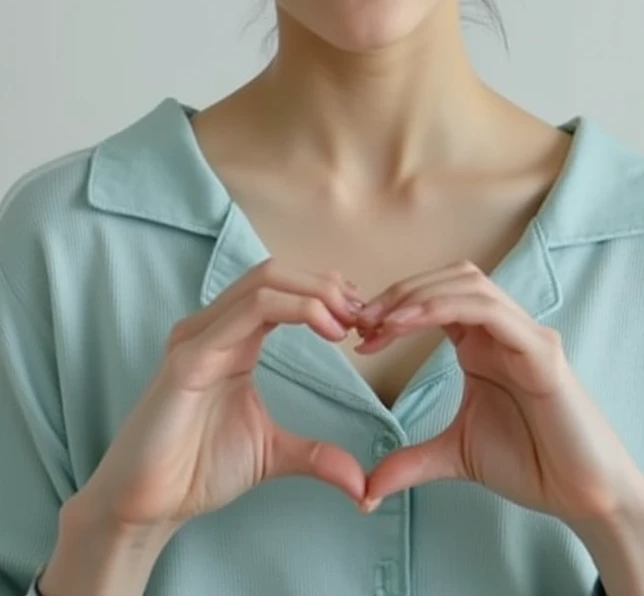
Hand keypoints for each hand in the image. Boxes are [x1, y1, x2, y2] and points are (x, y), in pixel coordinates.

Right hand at [75, 260, 366, 534]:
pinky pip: (246, 312)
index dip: (325, 293)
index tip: (362, 318)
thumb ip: (315, 455)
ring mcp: (198, 338)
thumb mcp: (272, 454)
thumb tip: (361, 481)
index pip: (280, 288)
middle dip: (324, 285)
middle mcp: (213, 327)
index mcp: (231, 338)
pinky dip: (295, 310)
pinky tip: (326, 330)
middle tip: (362, 315)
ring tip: (347, 322)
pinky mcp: (189, 359)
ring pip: (263, 282)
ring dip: (315, 292)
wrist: (146, 506)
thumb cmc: (196, 469)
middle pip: (274, 273)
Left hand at [355, 261, 643, 527]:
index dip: (394, 306)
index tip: (359, 332)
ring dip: (419, 295)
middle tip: (362, 320)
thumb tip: (367, 489)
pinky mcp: (541, 351)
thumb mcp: (456, 455)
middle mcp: (504, 329)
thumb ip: (411, 461)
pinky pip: (491, 311)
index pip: (435, 299)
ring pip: (469, 284)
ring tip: (382, 320)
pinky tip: (411, 323)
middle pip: (449, 278)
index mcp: (483, 343)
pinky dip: (447, 307)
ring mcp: (525, 334)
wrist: (583, 497)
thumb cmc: (532, 464)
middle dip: (401, 292)